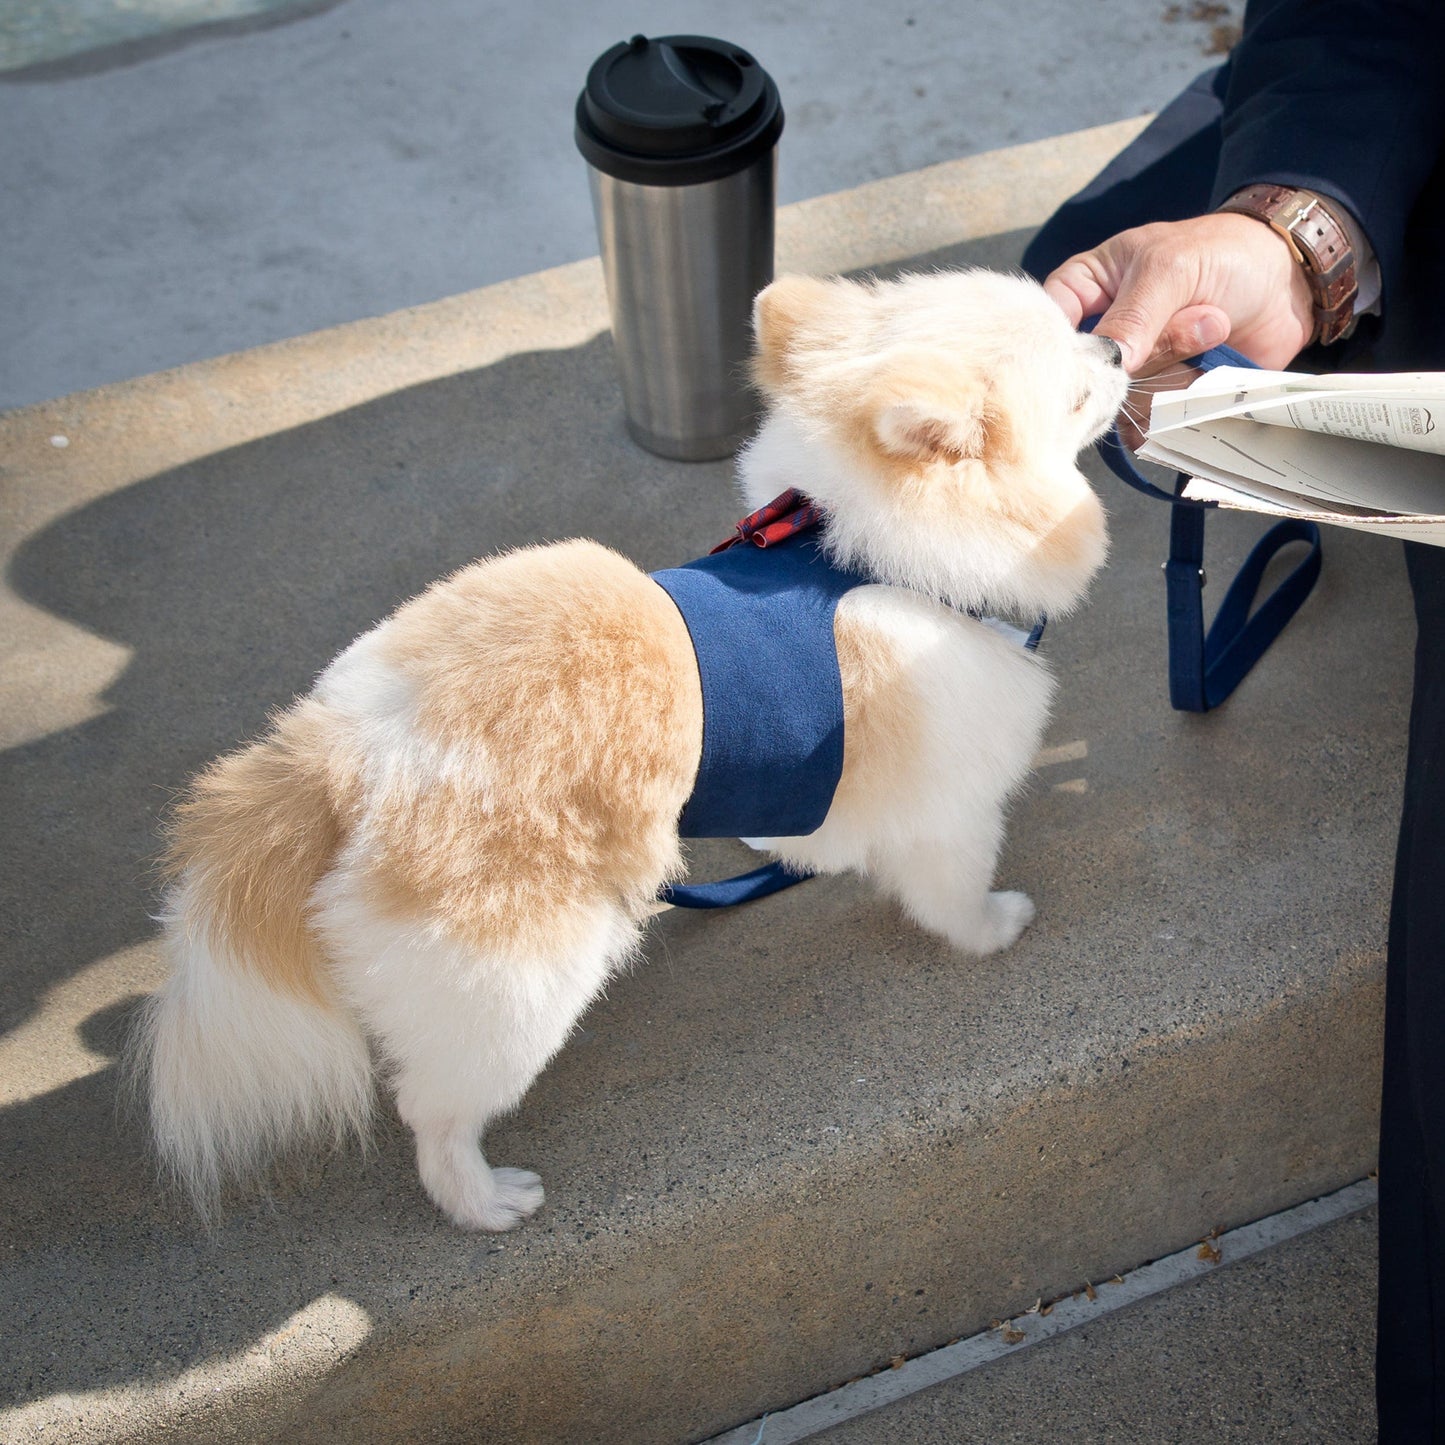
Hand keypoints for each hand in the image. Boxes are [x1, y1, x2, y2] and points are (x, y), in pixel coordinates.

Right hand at [1043, 213, 1313, 448]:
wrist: (1290, 281)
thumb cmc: (1224, 253)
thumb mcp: (1173, 270)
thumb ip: (1134, 317)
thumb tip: (1105, 365)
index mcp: (1087, 288)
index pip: (1047, 324)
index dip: (1059, 346)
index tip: (1091, 354)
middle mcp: (1103, 334)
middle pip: (1090, 373)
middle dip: (1142, 354)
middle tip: (1192, 321)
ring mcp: (1133, 370)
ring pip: (1121, 399)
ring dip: (1173, 370)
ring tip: (1214, 327)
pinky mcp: (1163, 396)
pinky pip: (1154, 419)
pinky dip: (1186, 397)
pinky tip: (1213, 363)